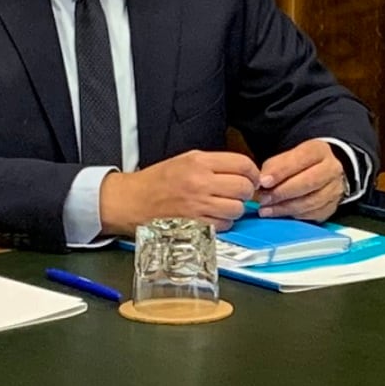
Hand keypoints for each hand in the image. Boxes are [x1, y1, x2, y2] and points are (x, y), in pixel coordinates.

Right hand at [104, 148, 261, 231]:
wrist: (131, 201)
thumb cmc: (158, 181)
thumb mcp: (185, 160)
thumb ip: (215, 164)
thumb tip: (244, 172)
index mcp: (199, 162)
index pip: (242, 164)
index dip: (252, 172)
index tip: (251, 177)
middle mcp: (200, 183)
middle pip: (244, 188)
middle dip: (246, 192)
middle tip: (238, 193)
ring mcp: (198, 205)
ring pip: (237, 209)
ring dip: (235, 209)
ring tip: (223, 205)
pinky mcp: (195, 224)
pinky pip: (224, 225)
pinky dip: (223, 222)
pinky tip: (213, 216)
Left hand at [253, 140, 349, 221]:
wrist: (320, 174)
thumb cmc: (298, 165)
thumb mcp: (286, 157)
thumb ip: (274, 167)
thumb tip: (262, 183)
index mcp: (319, 150)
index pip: (301, 158)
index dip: (281, 171)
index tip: (263, 182)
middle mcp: (332, 169)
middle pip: (309, 182)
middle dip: (282, 192)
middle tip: (263, 199)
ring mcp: (335, 189)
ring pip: (311, 201)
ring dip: (285, 207)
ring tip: (266, 210)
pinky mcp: (332, 207)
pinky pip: (313, 214)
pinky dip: (294, 215)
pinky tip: (280, 214)